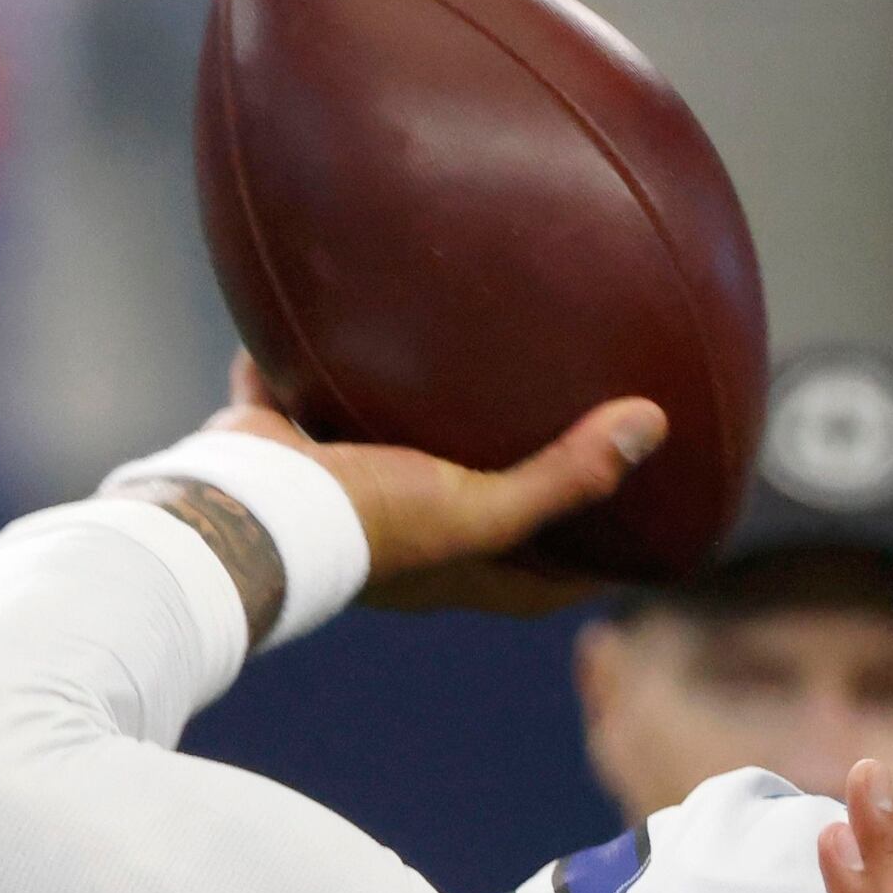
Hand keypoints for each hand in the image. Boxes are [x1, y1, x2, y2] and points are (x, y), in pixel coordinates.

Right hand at [209, 357, 661, 615]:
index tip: (640, 542)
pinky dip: (306, 365)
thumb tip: (651, 426)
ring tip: (456, 374)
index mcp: (450, 568)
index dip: (591, 569)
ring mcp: (337, 491)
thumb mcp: (476, 508)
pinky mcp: (283, 446)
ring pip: (388, 452)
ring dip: (416, 424)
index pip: (541, 583)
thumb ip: (561, 476)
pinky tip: (329, 309)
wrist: (240, 510)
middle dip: (513, 487)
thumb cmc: (365, 526)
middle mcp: (398, 536)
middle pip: (471, 515)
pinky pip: (299, 394)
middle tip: (562, 441)